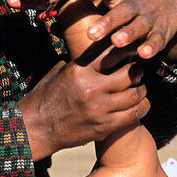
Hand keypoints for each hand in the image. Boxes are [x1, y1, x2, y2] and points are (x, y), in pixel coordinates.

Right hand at [18, 44, 149, 159]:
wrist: (35, 128)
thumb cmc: (45, 97)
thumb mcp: (59, 72)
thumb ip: (81, 62)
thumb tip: (98, 50)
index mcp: (79, 69)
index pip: (112, 52)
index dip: (127, 48)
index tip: (133, 48)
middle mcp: (91, 87)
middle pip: (130, 73)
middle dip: (137, 70)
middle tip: (137, 71)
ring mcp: (99, 109)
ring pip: (135, 94)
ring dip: (141, 89)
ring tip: (139, 88)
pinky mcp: (103, 127)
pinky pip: (133, 115)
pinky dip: (141, 108)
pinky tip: (141, 104)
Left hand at [67, 0, 176, 63]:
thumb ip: (90, 6)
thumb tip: (54, 20)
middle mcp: (135, 4)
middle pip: (121, 11)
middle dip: (107, 22)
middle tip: (91, 34)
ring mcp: (149, 17)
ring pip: (138, 26)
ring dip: (128, 34)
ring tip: (116, 42)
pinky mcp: (162, 31)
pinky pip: (156, 40)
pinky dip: (151, 47)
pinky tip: (143, 54)